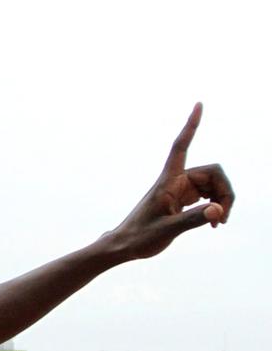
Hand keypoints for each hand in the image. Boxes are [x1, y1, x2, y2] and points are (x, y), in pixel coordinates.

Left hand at [105, 103, 232, 260]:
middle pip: (213, 173)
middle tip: (222, 218)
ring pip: (214, 185)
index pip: (180, 146)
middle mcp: (176, 181)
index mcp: (168, 180)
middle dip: (225, 192)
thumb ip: (193, 219)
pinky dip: (216, 207)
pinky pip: (209, 197)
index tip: (199, 104)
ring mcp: (181, 190)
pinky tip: (214, 224)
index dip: (190, 126)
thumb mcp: (168, 229)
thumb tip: (219, 210)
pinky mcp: (184, 200)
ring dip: (223, 201)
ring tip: (218, 223)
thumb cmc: (139, 236)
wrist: (125, 246)